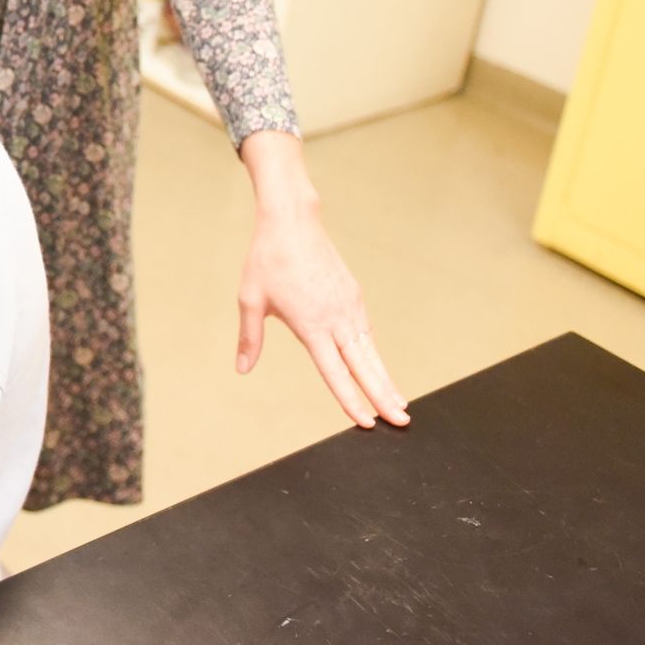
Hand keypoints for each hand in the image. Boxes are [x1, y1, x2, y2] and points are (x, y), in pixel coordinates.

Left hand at [238, 206, 408, 428]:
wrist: (292, 222)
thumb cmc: (267, 261)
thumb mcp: (250, 300)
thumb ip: (250, 338)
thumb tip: (242, 368)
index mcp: (312, 325)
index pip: (335, 372)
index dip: (351, 399)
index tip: (367, 421)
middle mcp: (337, 319)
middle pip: (365, 366)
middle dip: (383, 396)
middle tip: (402, 422)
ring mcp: (350, 306)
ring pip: (371, 351)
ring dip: (385, 378)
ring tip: (399, 404)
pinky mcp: (354, 296)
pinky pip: (367, 333)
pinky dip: (375, 355)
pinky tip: (378, 369)